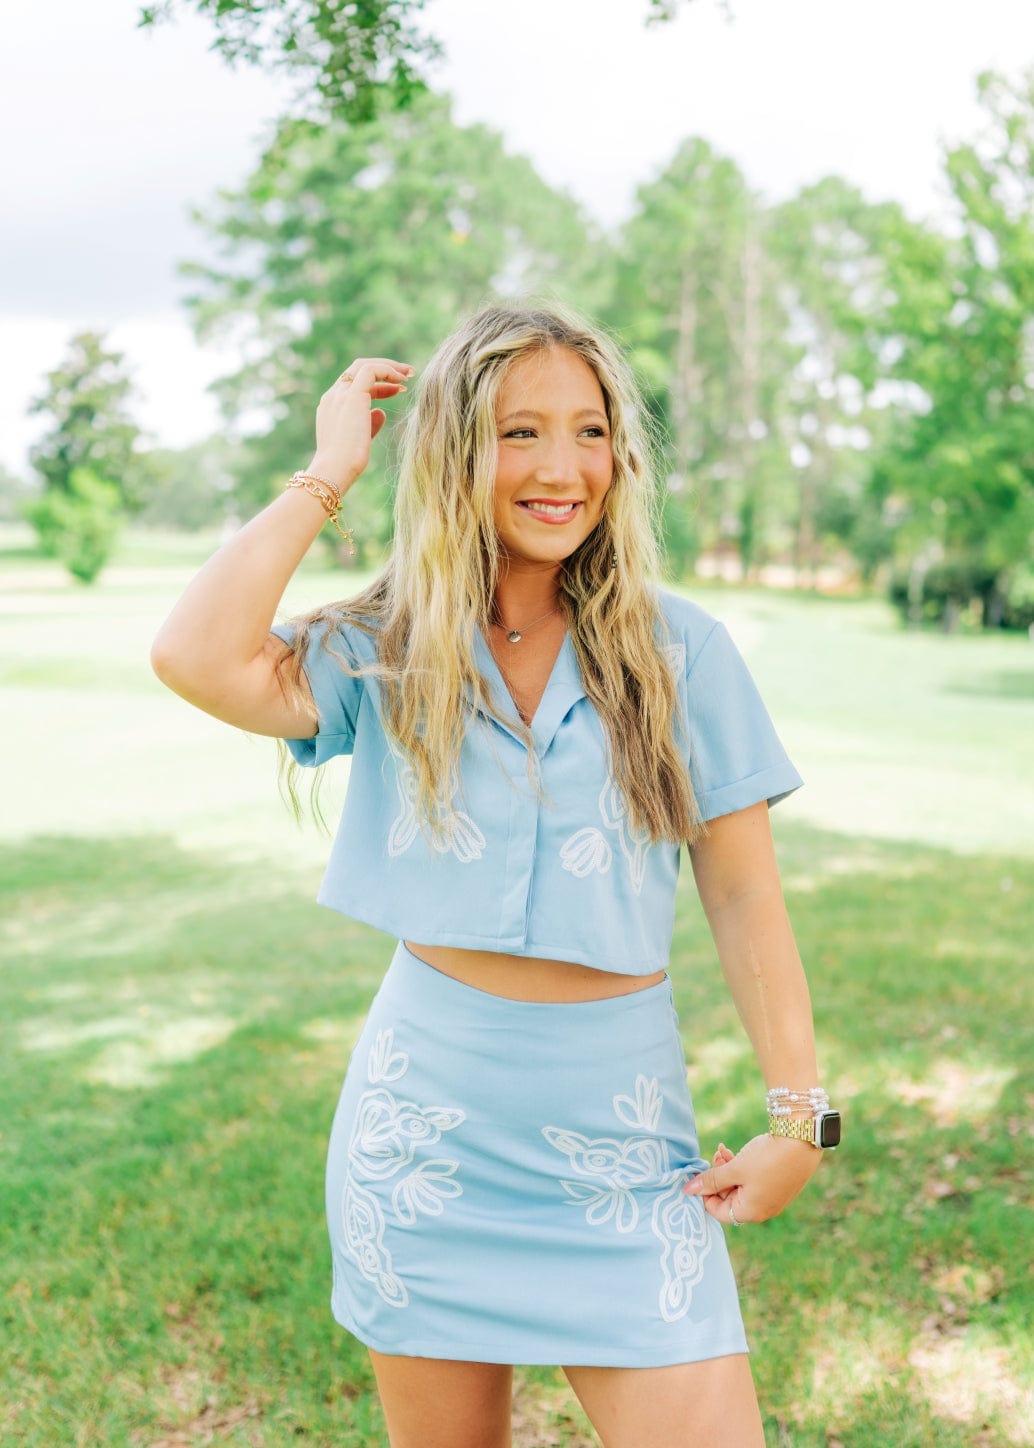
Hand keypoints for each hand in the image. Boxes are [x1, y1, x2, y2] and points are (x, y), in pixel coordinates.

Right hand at [307, 357, 413, 492]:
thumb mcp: (360, 440)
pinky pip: (371, 370)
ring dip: (389, 366)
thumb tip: (380, 413)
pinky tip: (402, 380)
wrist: (335, 470)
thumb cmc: (346, 464)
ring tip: (410, 373)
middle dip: (384, 368)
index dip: (379, 385)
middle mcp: (333, 396)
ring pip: (364, 365)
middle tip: (407, 374)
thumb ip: (369, 424)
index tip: (398, 390)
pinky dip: (388, 370)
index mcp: (332, 406)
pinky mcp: (352, 395)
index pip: (354, 384)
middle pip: (358, 370)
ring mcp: (340, 394)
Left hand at [682, 1132, 822, 1224]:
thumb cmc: (766, 1158)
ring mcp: (773, 1198)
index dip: (705, 1192)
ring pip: (741, 1187)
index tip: (700, 1173)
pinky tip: (738, 1152)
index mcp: (751, 1212)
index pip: (718, 1211)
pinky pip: (754, 1181)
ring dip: (728, 1170)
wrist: (802, 1140)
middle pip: (729, 1198)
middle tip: (716, 1154)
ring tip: (724, 1150)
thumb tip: (686, 1191)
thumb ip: (710, 1180)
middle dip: (718, 1177)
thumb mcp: (734, 1168)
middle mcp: (763, 1210)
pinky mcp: (780, 1184)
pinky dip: (743, 1168)